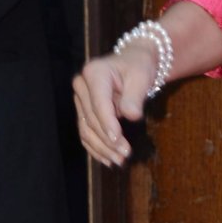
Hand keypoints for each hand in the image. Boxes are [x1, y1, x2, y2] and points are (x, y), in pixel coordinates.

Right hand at [72, 44, 156, 166]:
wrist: (133, 62)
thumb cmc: (138, 67)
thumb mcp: (141, 78)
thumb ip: (134, 97)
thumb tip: (131, 116)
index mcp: (94, 73)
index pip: (98, 104)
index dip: (107, 124)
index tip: (118, 141)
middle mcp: (82, 85)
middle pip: (91, 119)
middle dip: (107, 140)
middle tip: (125, 155)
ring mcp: (80, 99)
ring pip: (85, 129)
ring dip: (101, 148)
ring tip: (119, 160)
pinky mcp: (82, 110)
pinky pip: (85, 132)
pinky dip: (95, 148)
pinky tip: (107, 159)